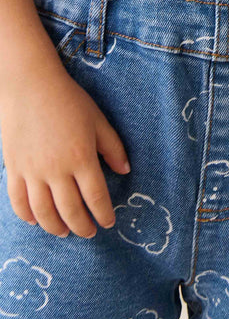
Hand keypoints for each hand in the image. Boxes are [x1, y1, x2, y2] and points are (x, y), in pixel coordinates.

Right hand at [0, 53, 129, 236]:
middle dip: (82, 226)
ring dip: (56, 227)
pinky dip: (28, 216)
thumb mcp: (98, 120)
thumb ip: (112, 147)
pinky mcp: (14, 169)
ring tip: (65, 232)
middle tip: (89, 232)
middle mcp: (56, 169)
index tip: (109, 222)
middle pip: (71, 210)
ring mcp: (32, 171)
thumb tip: (125, 170)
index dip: (103, 214)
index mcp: (81, 157)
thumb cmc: (69, 100)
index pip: (95, 197)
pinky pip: (18, 202)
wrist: (30, 86)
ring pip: (44, 213)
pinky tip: (37, 221)